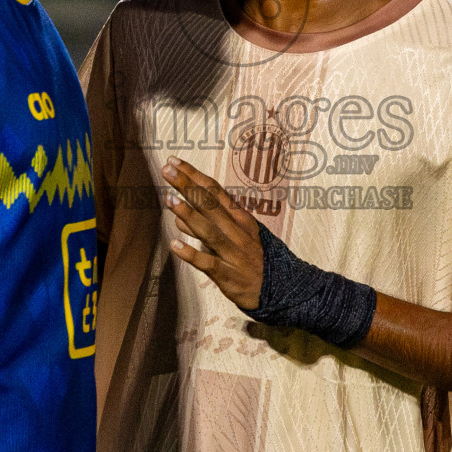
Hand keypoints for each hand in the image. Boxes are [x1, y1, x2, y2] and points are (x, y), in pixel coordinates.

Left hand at [162, 157, 264, 309]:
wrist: (283, 290)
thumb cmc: (255, 260)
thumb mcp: (237, 237)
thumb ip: (207, 226)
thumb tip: (179, 218)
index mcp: (241, 219)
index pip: (215, 191)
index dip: (194, 176)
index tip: (175, 161)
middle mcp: (238, 232)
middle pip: (210, 205)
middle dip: (188, 187)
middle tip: (168, 170)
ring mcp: (233, 253)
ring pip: (209, 231)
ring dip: (189, 215)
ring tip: (170, 200)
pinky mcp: (229, 275)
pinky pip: (208, 263)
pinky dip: (191, 253)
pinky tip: (175, 245)